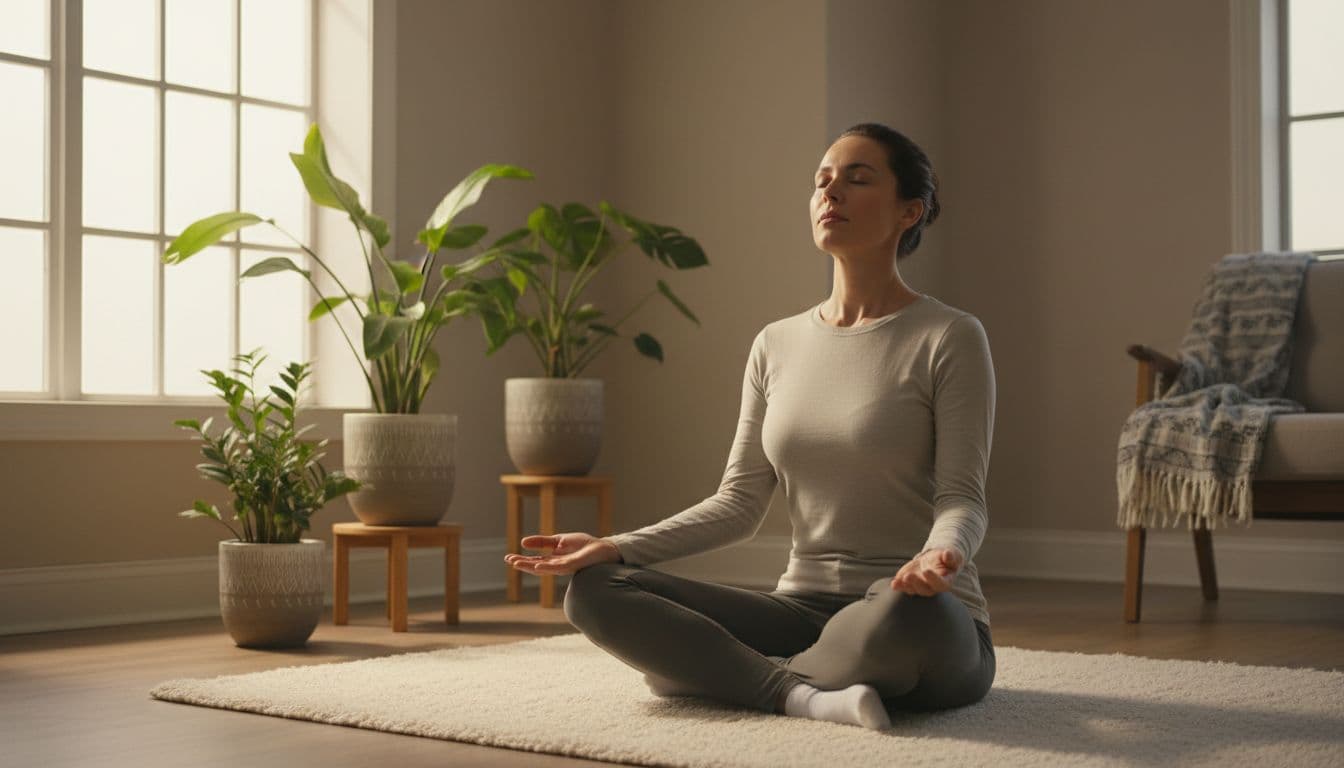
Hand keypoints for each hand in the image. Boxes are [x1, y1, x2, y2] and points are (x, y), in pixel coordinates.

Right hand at [503, 532, 621, 575]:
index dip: (522, 560)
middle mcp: (558, 565)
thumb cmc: (584, 546)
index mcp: (554, 559)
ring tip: (517, 564)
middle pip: (536, 566)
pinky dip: (547, 566)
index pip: (535, 561)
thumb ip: (543, 542)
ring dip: (530, 566)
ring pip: (545, 568)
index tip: (508, 558)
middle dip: (522, 564)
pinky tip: (537, 566)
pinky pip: (559, 566)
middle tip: (508, 560)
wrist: (604, 549)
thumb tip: (523, 541)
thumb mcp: (560, 540)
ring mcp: (565, 566)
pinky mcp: (574, 564)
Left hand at [891, 548, 962, 595]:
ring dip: (905, 586)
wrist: (935, 560)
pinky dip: (898, 586)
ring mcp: (920, 587)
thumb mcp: (952, 555)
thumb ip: (951, 557)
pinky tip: (894, 583)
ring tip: (898, 581)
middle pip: (925, 589)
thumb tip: (947, 554)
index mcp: (946, 581)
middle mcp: (933, 587)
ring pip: (913, 590)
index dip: (933, 579)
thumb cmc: (946, 558)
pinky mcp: (910, 584)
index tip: (926, 571)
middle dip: (915, 583)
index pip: (940, 583)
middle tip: (908, 576)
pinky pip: (904, 587)